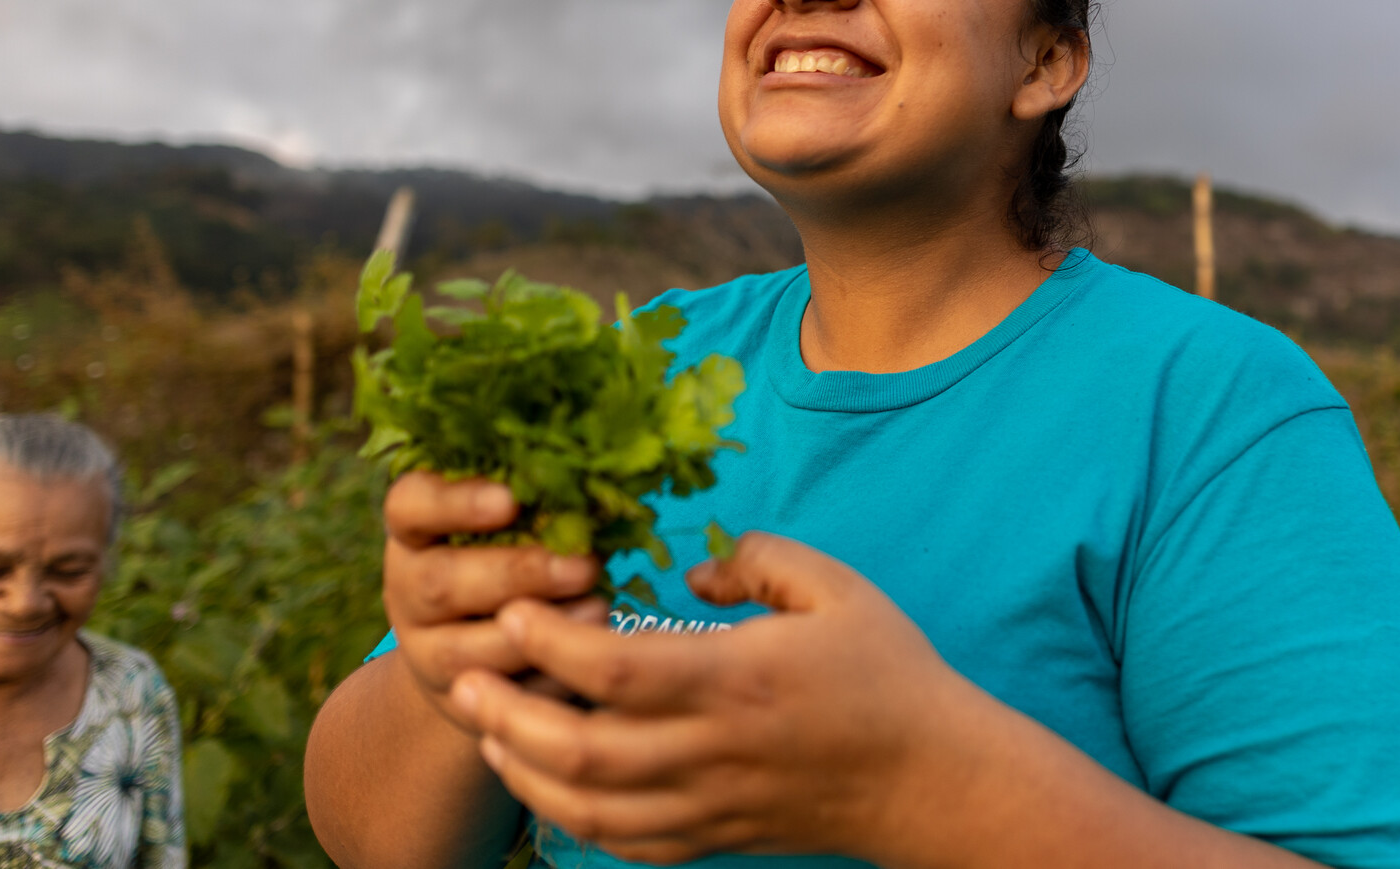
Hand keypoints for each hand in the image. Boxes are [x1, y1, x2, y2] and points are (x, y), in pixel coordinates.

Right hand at [382, 472, 600, 732]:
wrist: (478, 647)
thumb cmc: (508, 557)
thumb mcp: (510, 525)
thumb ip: (535, 506)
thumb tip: (596, 492)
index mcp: (414, 532)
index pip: (409, 506)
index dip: (454, 502)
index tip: (511, 499)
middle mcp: (407, 590)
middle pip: (439, 582)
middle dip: (518, 573)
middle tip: (583, 565)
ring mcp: (424, 652)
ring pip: (462, 651)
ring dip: (536, 632)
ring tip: (598, 609)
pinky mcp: (458, 702)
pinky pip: (497, 698)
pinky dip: (545, 681)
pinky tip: (588, 661)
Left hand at [448, 532, 988, 865]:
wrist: (931, 778)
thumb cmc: (890, 674)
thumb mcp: (836, 588)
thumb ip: (758, 560)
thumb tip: (693, 573)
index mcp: (739, 679)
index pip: (616, 670)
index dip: (550, 641)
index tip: (515, 610)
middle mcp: (714, 750)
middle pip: (579, 750)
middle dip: (507, 713)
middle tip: (468, 675)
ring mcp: (710, 804)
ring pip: (587, 808)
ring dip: (523, 770)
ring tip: (488, 728)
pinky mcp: (716, 837)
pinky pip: (624, 842)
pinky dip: (571, 818)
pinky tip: (546, 785)